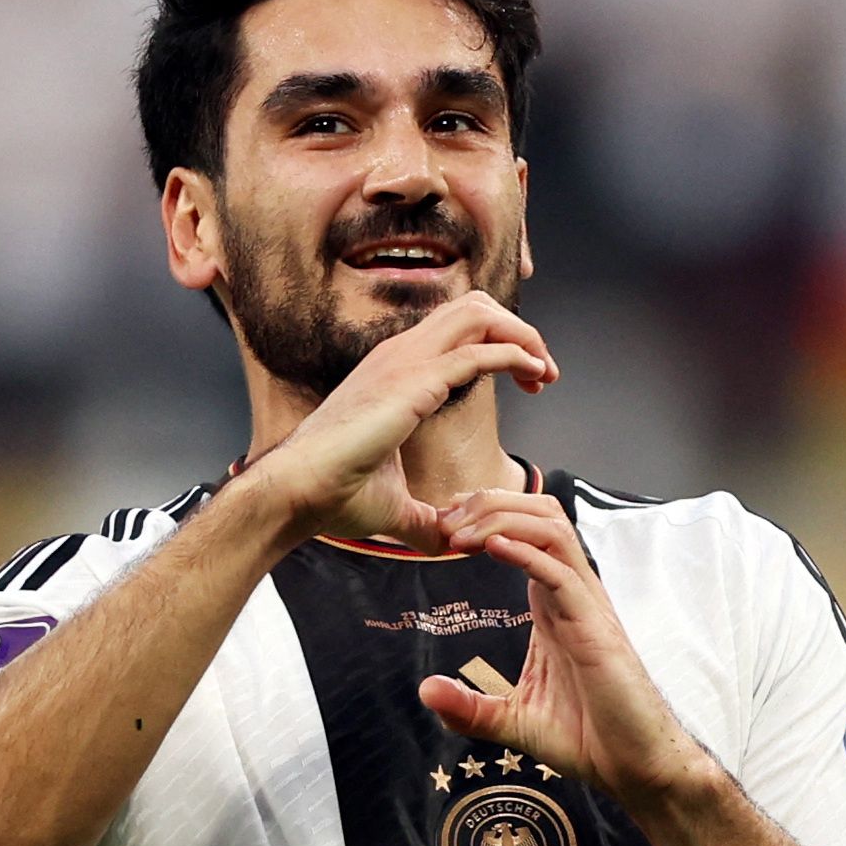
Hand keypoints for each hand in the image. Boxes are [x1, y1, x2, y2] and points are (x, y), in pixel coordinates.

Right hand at [254, 292, 558, 552]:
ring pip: (479, 314)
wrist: (299, 491)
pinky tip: (535, 376)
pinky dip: (515, 356)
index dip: (498, 343)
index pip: (455, 328)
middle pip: (472, 306)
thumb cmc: (334, 494)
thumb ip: (424, 518)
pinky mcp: (416, 381)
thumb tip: (443, 539)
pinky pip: (478, 351)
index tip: (528, 377)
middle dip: (517, 331)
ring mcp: (405, 361)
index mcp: (394, 369)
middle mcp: (399, 353)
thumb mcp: (394, 505)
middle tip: (543, 372)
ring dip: (522, 337)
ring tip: (545, 373)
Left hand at [417, 491, 720, 805]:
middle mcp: (572, 594)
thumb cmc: (587, 737)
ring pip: (552, 530)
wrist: (633, 766)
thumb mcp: (512, 722)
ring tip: (462, 533)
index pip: (525, 534)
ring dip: (503, 519)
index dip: (484, 518)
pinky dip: (528, 554)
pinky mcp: (596, 628)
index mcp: (552, 605)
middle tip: (445, 522)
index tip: (442, 527)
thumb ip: (469, 708)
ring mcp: (587, 607)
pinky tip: (495, 548)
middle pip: (539, 514)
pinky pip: (562, 574)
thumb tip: (425, 690)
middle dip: (490, 504)